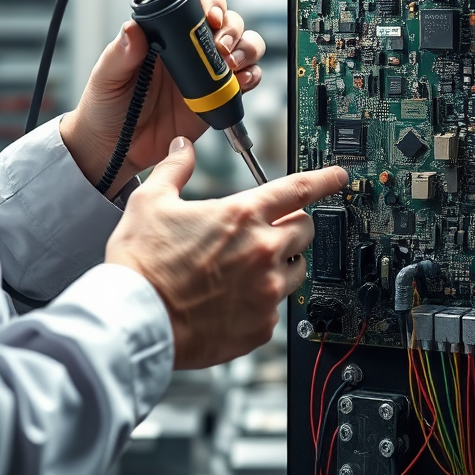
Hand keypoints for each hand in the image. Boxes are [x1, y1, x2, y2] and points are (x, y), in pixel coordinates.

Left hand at [60, 0, 265, 193]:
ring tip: (232, 65)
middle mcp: (192, 50)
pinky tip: (240, 82)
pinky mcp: (218, 98)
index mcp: (167, 37)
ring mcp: (208, 73)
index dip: (210, 4)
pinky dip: (251, 77)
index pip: (196, 6)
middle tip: (221, 46)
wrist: (116, 147)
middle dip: (232, 29)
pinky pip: (246, 80)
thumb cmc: (106, 106)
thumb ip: (120, 54)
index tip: (210, 16)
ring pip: (244, 47)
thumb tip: (132, 29)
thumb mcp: (107, 77)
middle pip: (228, 23)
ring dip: (246, 50)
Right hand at [107, 137, 346, 367]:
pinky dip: (263, 301)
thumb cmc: (141, 265)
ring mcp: (266, 291)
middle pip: (305, 229)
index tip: (339, 177)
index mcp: (242, 216)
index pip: (299, 189)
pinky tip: (234, 300)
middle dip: (293, 226)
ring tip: (247, 268)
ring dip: (282, 264)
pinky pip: (276, 307)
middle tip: (267, 231)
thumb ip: (173, 170)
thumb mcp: (150, 202)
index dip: (324, 179)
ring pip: (297, 270)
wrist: (135, 321)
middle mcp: (263, 251)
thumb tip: (180, 148)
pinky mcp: (261, 325)